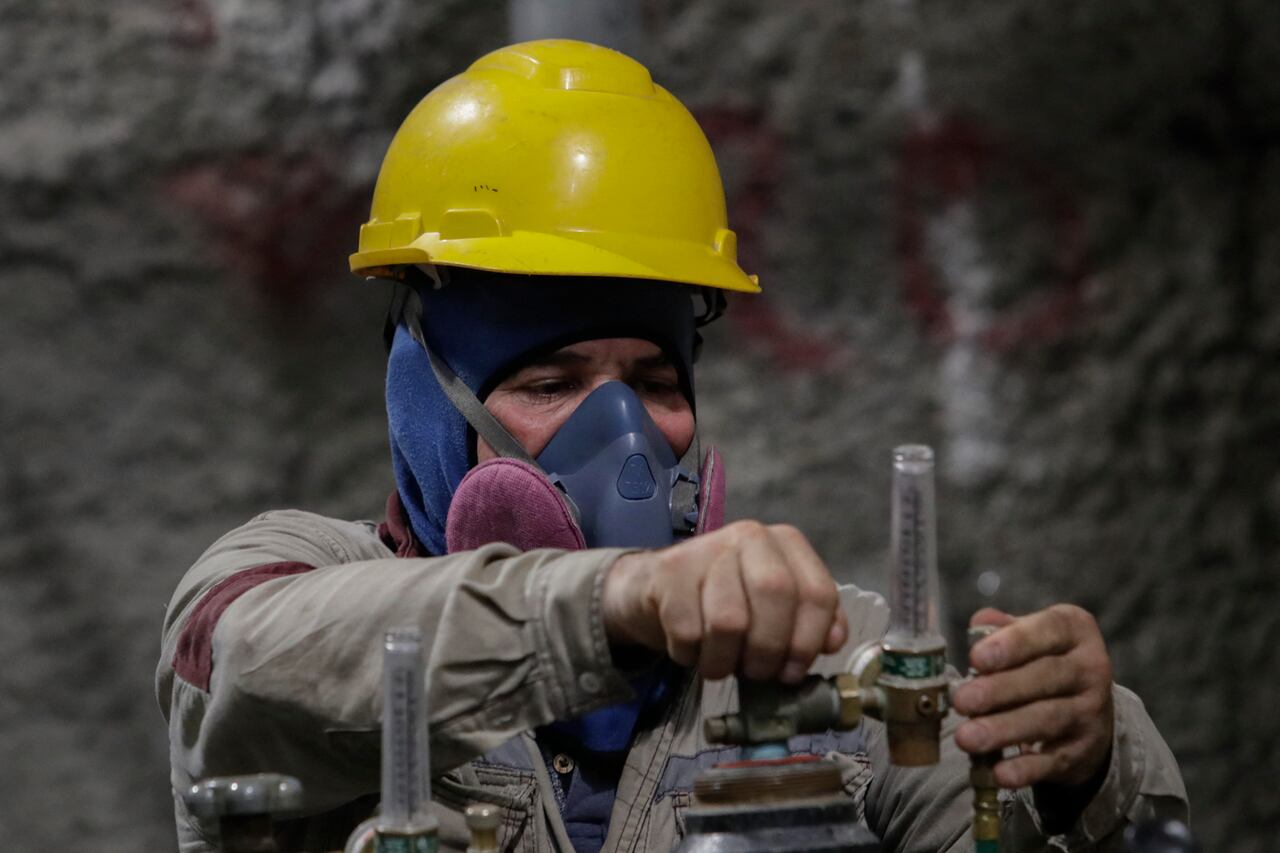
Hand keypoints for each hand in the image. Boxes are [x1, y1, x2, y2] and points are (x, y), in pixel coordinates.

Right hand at [602, 521, 847, 682]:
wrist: (656, 588)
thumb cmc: (726, 602)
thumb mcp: (776, 608)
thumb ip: (812, 622)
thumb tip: (833, 641)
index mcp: (785, 543)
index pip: (818, 593)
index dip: (809, 641)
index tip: (793, 671)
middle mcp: (749, 536)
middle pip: (776, 595)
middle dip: (769, 649)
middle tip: (758, 673)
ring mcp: (707, 550)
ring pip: (729, 621)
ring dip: (726, 661)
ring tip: (721, 664)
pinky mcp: (669, 572)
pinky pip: (688, 633)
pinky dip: (691, 656)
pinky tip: (692, 650)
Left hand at [951, 605, 1114, 788]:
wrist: (1088, 712)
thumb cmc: (1043, 663)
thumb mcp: (1030, 637)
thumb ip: (1002, 629)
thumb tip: (978, 625)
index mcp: (1075, 630)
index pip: (1047, 631)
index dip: (1012, 644)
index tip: (976, 658)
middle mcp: (1090, 669)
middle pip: (1045, 677)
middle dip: (999, 690)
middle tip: (961, 701)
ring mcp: (1091, 712)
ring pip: (1047, 719)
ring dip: (1004, 729)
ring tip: (967, 737)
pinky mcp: (1083, 750)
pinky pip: (1052, 761)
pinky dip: (1025, 769)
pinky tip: (998, 772)